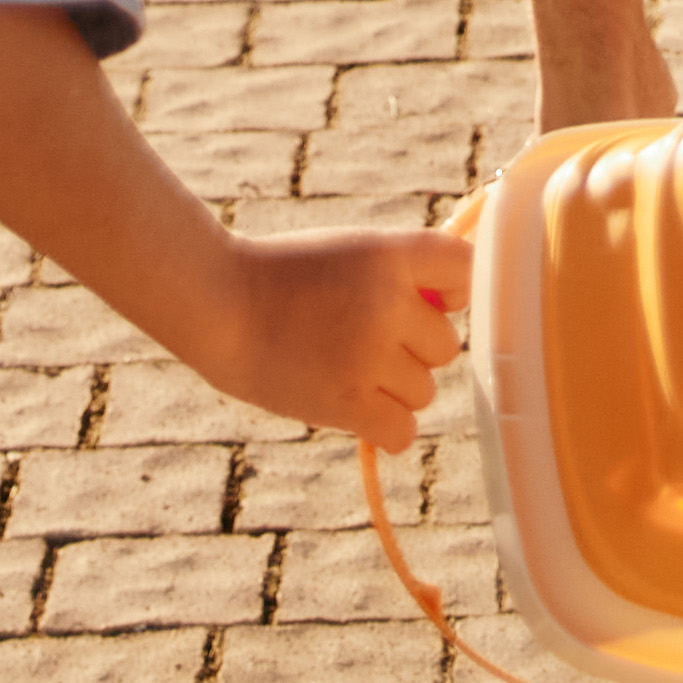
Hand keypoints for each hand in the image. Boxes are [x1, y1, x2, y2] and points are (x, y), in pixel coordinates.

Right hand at [211, 213, 475, 450]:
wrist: (218, 303)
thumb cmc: (282, 274)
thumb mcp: (347, 251)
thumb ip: (399, 275)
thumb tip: (452, 309)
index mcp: (389, 252)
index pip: (464, 267)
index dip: (455, 291)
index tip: (430, 301)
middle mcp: (388, 301)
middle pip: (446, 345)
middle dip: (416, 349)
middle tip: (368, 342)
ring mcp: (369, 353)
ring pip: (425, 390)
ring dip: (397, 390)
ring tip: (350, 371)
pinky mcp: (347, 402)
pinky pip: (403, 430)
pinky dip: (387, 428)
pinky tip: (359, 410)